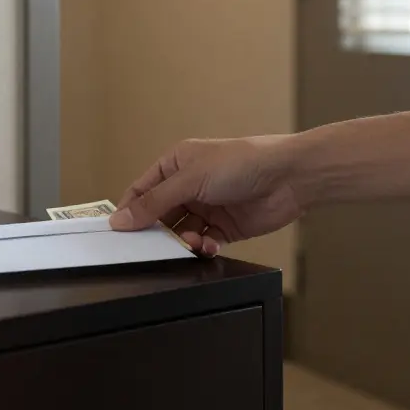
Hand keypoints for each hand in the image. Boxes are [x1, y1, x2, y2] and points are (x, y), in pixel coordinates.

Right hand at [109, 135, 303, 255]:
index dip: (129, 211)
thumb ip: (154, 202)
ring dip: (183, 241)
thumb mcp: (190, 179)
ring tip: (191, 242)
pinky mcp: (226, 227)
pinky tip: (210, 244)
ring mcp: (208, 207)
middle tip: (154, 247)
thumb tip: (121, 219)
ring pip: (181, 233)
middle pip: (160, 216)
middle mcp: (190, 185)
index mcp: (176, 164)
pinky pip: (204, 243)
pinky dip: (204, 247)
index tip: (120, 233)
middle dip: (158, 232)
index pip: (141, 191)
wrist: (288, 177)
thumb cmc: (242, 163)